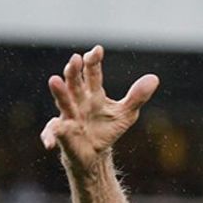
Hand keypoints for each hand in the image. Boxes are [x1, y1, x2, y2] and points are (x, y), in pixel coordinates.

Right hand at [40, 45, 159, 171]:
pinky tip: (48, 141)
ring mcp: (69, 117)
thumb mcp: (126, 114)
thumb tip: (154, 79)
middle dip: (74, 72)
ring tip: (54, 80)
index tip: (98, 50)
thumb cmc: (107, 128)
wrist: (94, 153)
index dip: (94, 62)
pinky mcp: (62, 135)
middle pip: (75, 84)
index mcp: (93, 94)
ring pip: (63, 102)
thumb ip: (137, 97)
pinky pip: (54, 133)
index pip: (93, 74)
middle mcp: (78, 101)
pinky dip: (50, 135)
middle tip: (75, 59)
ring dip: (59, 92)